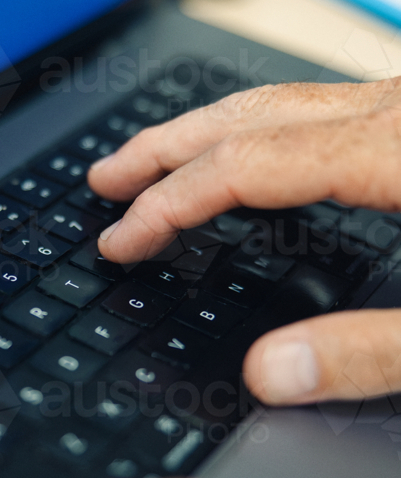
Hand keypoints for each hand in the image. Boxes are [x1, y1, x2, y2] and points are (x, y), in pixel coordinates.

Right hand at [88, 79, 400, 404]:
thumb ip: (370, 353)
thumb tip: (270, 374)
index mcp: (393, 152)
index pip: (243, 167)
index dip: (167, 204)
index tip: (121, 240)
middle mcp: (393, 112)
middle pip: (246, 117)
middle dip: (162, 149)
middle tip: (106, 178)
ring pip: (279, 102)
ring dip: (205, 130)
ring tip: (156, 158)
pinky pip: (314, 110)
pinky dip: (257, 132)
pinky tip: (250, 156)